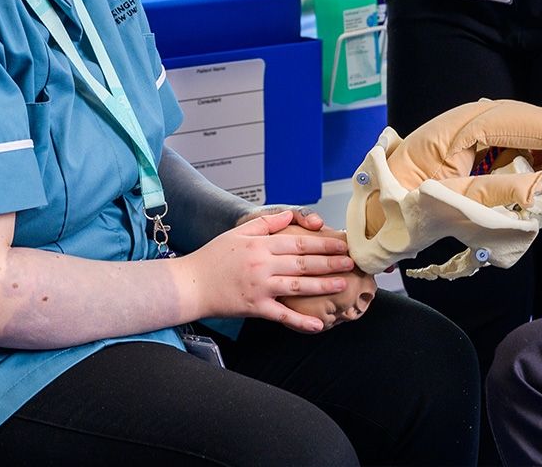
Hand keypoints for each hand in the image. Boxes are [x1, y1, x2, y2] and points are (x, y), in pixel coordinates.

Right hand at [175, 209, 357, 334]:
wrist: (189, 284)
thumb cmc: (211, 258)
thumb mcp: (238, 233)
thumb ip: (266, 223)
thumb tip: (290, 216)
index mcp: (260, 245)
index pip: (298, 242)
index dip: (323, 243)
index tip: (341, 244)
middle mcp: (263, 265)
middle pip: (303, 262)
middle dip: (331, 261)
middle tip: (352, 261)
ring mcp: (260, 287)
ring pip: (298, 285)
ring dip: (323, 285)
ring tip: (343, 284)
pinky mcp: (254, 307)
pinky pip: (282, 315)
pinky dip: (300, 321)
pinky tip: (318, 325)